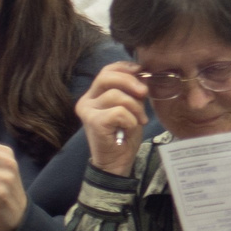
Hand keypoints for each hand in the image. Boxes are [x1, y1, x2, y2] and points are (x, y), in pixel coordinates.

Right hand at [78, 62, 150, 176]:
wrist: (117, 162)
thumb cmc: (124, 135)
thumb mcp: (132, 107)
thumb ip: (133, 91)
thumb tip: (142, 74)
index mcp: (94, 94)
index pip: (107, 70)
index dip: (125, 67)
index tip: (141, 71)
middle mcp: (86, 100)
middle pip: (106, 76)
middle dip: (130, 81)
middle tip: (144, 93)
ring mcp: (87, 111)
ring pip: (115, 95)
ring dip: (135, 108)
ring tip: (139, 120)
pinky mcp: (93, 122)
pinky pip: (119, 111)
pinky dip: (130, 120)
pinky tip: (129, 129)